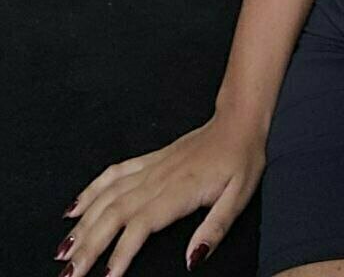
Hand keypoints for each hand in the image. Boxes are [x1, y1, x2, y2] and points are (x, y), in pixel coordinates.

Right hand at [54, 110, 265, 274]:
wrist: (238, 121)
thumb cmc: (241, 160)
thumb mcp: (240, 197)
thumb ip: (215, 230)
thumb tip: (191, 260)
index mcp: (179, 191)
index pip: (140, 225)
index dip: (121, 253)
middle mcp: (157, 179)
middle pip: (114, 214)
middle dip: (88, 246)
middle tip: (68, 275)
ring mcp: (150, 168)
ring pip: (107, 197)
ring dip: (83, 224)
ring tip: (63, 251)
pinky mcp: (148, 161)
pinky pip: (113, 174)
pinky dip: (90, 191)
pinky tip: (73, 209)